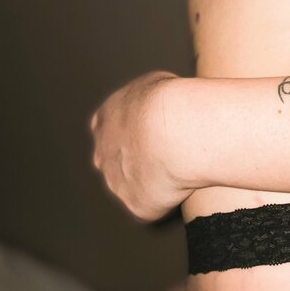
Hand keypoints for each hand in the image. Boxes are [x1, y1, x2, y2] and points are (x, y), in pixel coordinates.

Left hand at [90, 71, 193, 221]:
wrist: (176, 131)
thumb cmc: (170, 102)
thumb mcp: (155, 84)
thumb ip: (148, 103)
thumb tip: (159, 109)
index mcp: (106, 118)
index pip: (107, 129)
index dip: (129, 134)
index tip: (150, 135)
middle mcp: (103, 152)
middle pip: (114, 162)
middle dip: (136, 162)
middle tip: (167, 155)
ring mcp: (117, 182)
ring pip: (134, 187)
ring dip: (153, 182)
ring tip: (182, 169)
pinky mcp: (137, 205)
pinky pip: (155, 206)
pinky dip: (170, 199)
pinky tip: (186, 184)